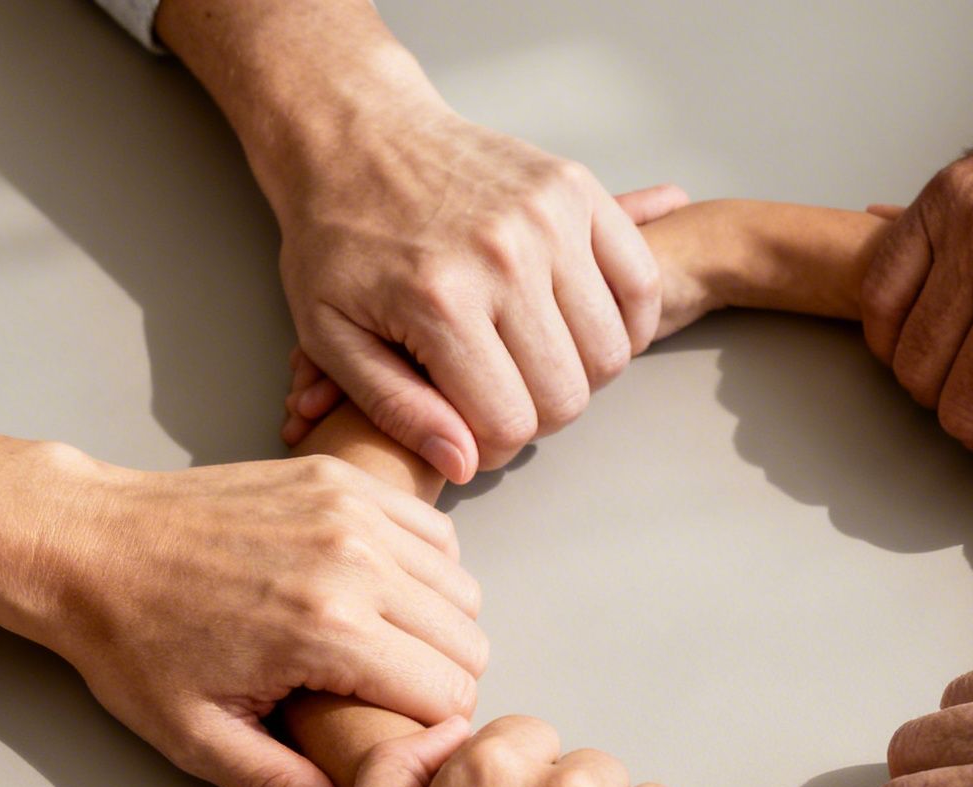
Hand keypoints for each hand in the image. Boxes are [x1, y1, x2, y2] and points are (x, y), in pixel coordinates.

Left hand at [28, 449, 485, 786]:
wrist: (88, 544)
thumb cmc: (134, 641)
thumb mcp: (197, 736)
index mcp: (325, 630)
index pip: (450, 693)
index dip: (432, 728)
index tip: (395, 733)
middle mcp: (353, 561)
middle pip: (467, 640)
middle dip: (442, 680)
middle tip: (388, 696)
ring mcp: (351, 511)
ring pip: (460, 585)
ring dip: (438, 624)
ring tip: (384, 646)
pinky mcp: (340, 480)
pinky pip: (433, 532)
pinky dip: (426, 567)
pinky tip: (381, 594)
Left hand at [274, 70, 677, 476]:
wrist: (356, 137)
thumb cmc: (338, 239)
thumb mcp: (331, 335)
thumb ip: (396, 408)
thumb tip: (464, 462)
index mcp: (439, 302)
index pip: (509, 423)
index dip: (493, 446)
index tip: (472, 430)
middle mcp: (503, 258)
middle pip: (568, 395)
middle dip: (538, 416)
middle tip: (504, 394)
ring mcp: (549, 220)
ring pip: (611, 351)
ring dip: (581, 373)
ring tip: (538, 358)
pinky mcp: (576, 191)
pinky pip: (640, 284)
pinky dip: (627, 322)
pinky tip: (583, 326)